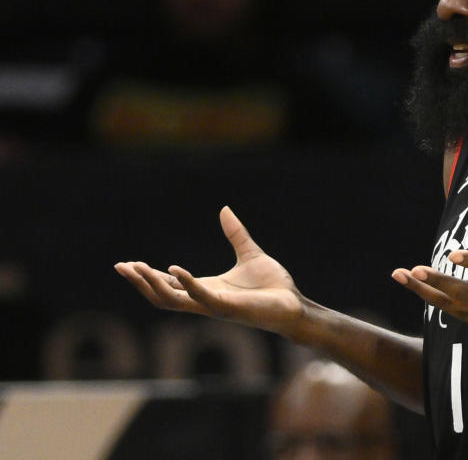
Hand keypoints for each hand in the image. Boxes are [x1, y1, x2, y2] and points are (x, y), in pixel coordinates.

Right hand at [114, 206, 301, 335]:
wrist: (294, 303)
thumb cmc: (273, 286)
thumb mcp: (250, 254)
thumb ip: (236, 234)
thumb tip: (224, 209)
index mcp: (208, 288)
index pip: (170, 285)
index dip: (148, 275)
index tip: (128, 263)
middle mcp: (206, 300)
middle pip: (163, 295)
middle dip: (141, 282)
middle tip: (121, 267)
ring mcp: (214, 306)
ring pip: (173, 300)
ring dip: (153, 285)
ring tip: (137, 268)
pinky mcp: (228, 308)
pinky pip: (201, 297)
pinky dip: (187, 283)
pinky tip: (174, 268)